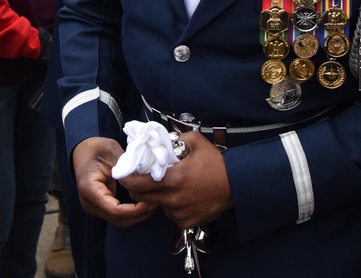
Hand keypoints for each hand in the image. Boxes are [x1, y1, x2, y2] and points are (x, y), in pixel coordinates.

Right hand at [72, 137, 154, 226]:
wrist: (82, 150)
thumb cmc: (96, 149)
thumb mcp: (111, 151)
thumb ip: (126, 165)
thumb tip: (145, 178)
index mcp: (89, 190)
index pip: (115, 211)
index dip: (135, 211)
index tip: (150, 201)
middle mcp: (89, 203)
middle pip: (119, 219)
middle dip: (140, 214)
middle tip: (156, 201)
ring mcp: (93, 207)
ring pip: (120, 220)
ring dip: (137, 215)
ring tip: (152, 201)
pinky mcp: (99, 208)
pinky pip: (118, 215)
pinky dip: (132, 212)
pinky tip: (143, 202)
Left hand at [118, 132, 232, 228]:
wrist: (236, 185)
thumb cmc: (217, 165)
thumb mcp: (194, 142)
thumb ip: (174, 139)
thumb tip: (159, 140)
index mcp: (173, 180)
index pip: (137, 183)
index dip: (127, 178)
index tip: (123, 173)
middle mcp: (174, 199)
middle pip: (142, 197)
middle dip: (138, 187)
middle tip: (142, 178)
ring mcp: (180, 212)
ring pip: (157, 205)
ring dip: (156, 196)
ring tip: (169, 185)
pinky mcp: (187, 222)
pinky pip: (170, 214)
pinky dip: (170, 205)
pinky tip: (180, 195)